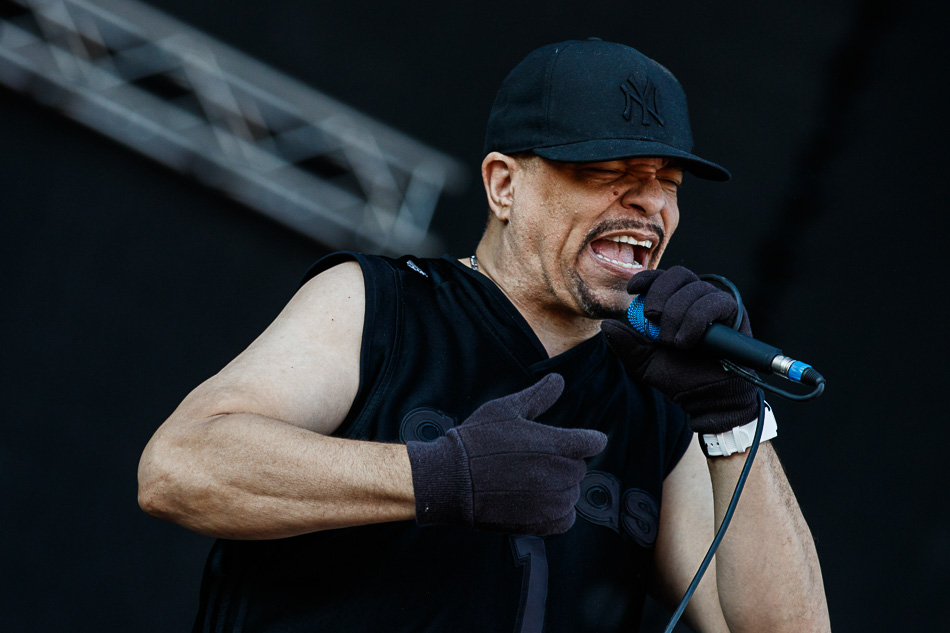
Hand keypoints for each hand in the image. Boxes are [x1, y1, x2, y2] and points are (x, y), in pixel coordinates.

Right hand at [406, 374, 606, 534]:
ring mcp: (553, 501)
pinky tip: (536, 501)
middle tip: (533, 459)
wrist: (452, 478)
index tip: (574, 440)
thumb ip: (539, 395)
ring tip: (527, 480)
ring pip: (572, 493)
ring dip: (558, 487)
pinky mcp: (542, 523)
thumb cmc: (478, 440)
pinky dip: (556, 512)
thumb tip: (559, 379)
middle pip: (580, 467)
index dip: (585, 439)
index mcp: (559, 444)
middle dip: (563, 462)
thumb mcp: (507, 408)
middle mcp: (562, 474)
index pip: (594, 442)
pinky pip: (566, 518)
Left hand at [601, 266, 757, 433]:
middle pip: (678, 274)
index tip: (632, 290)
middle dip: (660, 295)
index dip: (647, 278)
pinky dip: (695, 320)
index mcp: (676, 304)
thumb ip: (626, 344)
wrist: (708, 399)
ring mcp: (716, 304)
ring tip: (672, 343)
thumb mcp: (644, 363)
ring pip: (694, 289)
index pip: (662, 277)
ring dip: (677, 315)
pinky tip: (687, 341)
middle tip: (652, 319)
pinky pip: (714, 302)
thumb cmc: (680, 378)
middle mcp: (697, 299)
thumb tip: (606, 325)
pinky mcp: (735, 314)